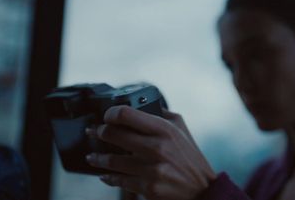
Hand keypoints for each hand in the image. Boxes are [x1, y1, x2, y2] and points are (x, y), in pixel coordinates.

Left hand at [85, 105, 215, 199]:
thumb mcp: (181, 128)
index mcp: (164, 129)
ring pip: (111, 160)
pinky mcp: (147, 187)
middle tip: (94, 132)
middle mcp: (156, 148)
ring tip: (92, 156)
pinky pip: (119, 180)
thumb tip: (142, 105)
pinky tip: (104, 174)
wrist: (201, 189)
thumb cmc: (191, 157)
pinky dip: (108, 177)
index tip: (107, 116)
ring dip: (97, 158)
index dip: (110, 113)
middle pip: (113, 134)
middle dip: (98, 132)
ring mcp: (151, 169)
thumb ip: (161, 114)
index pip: (126, 114)